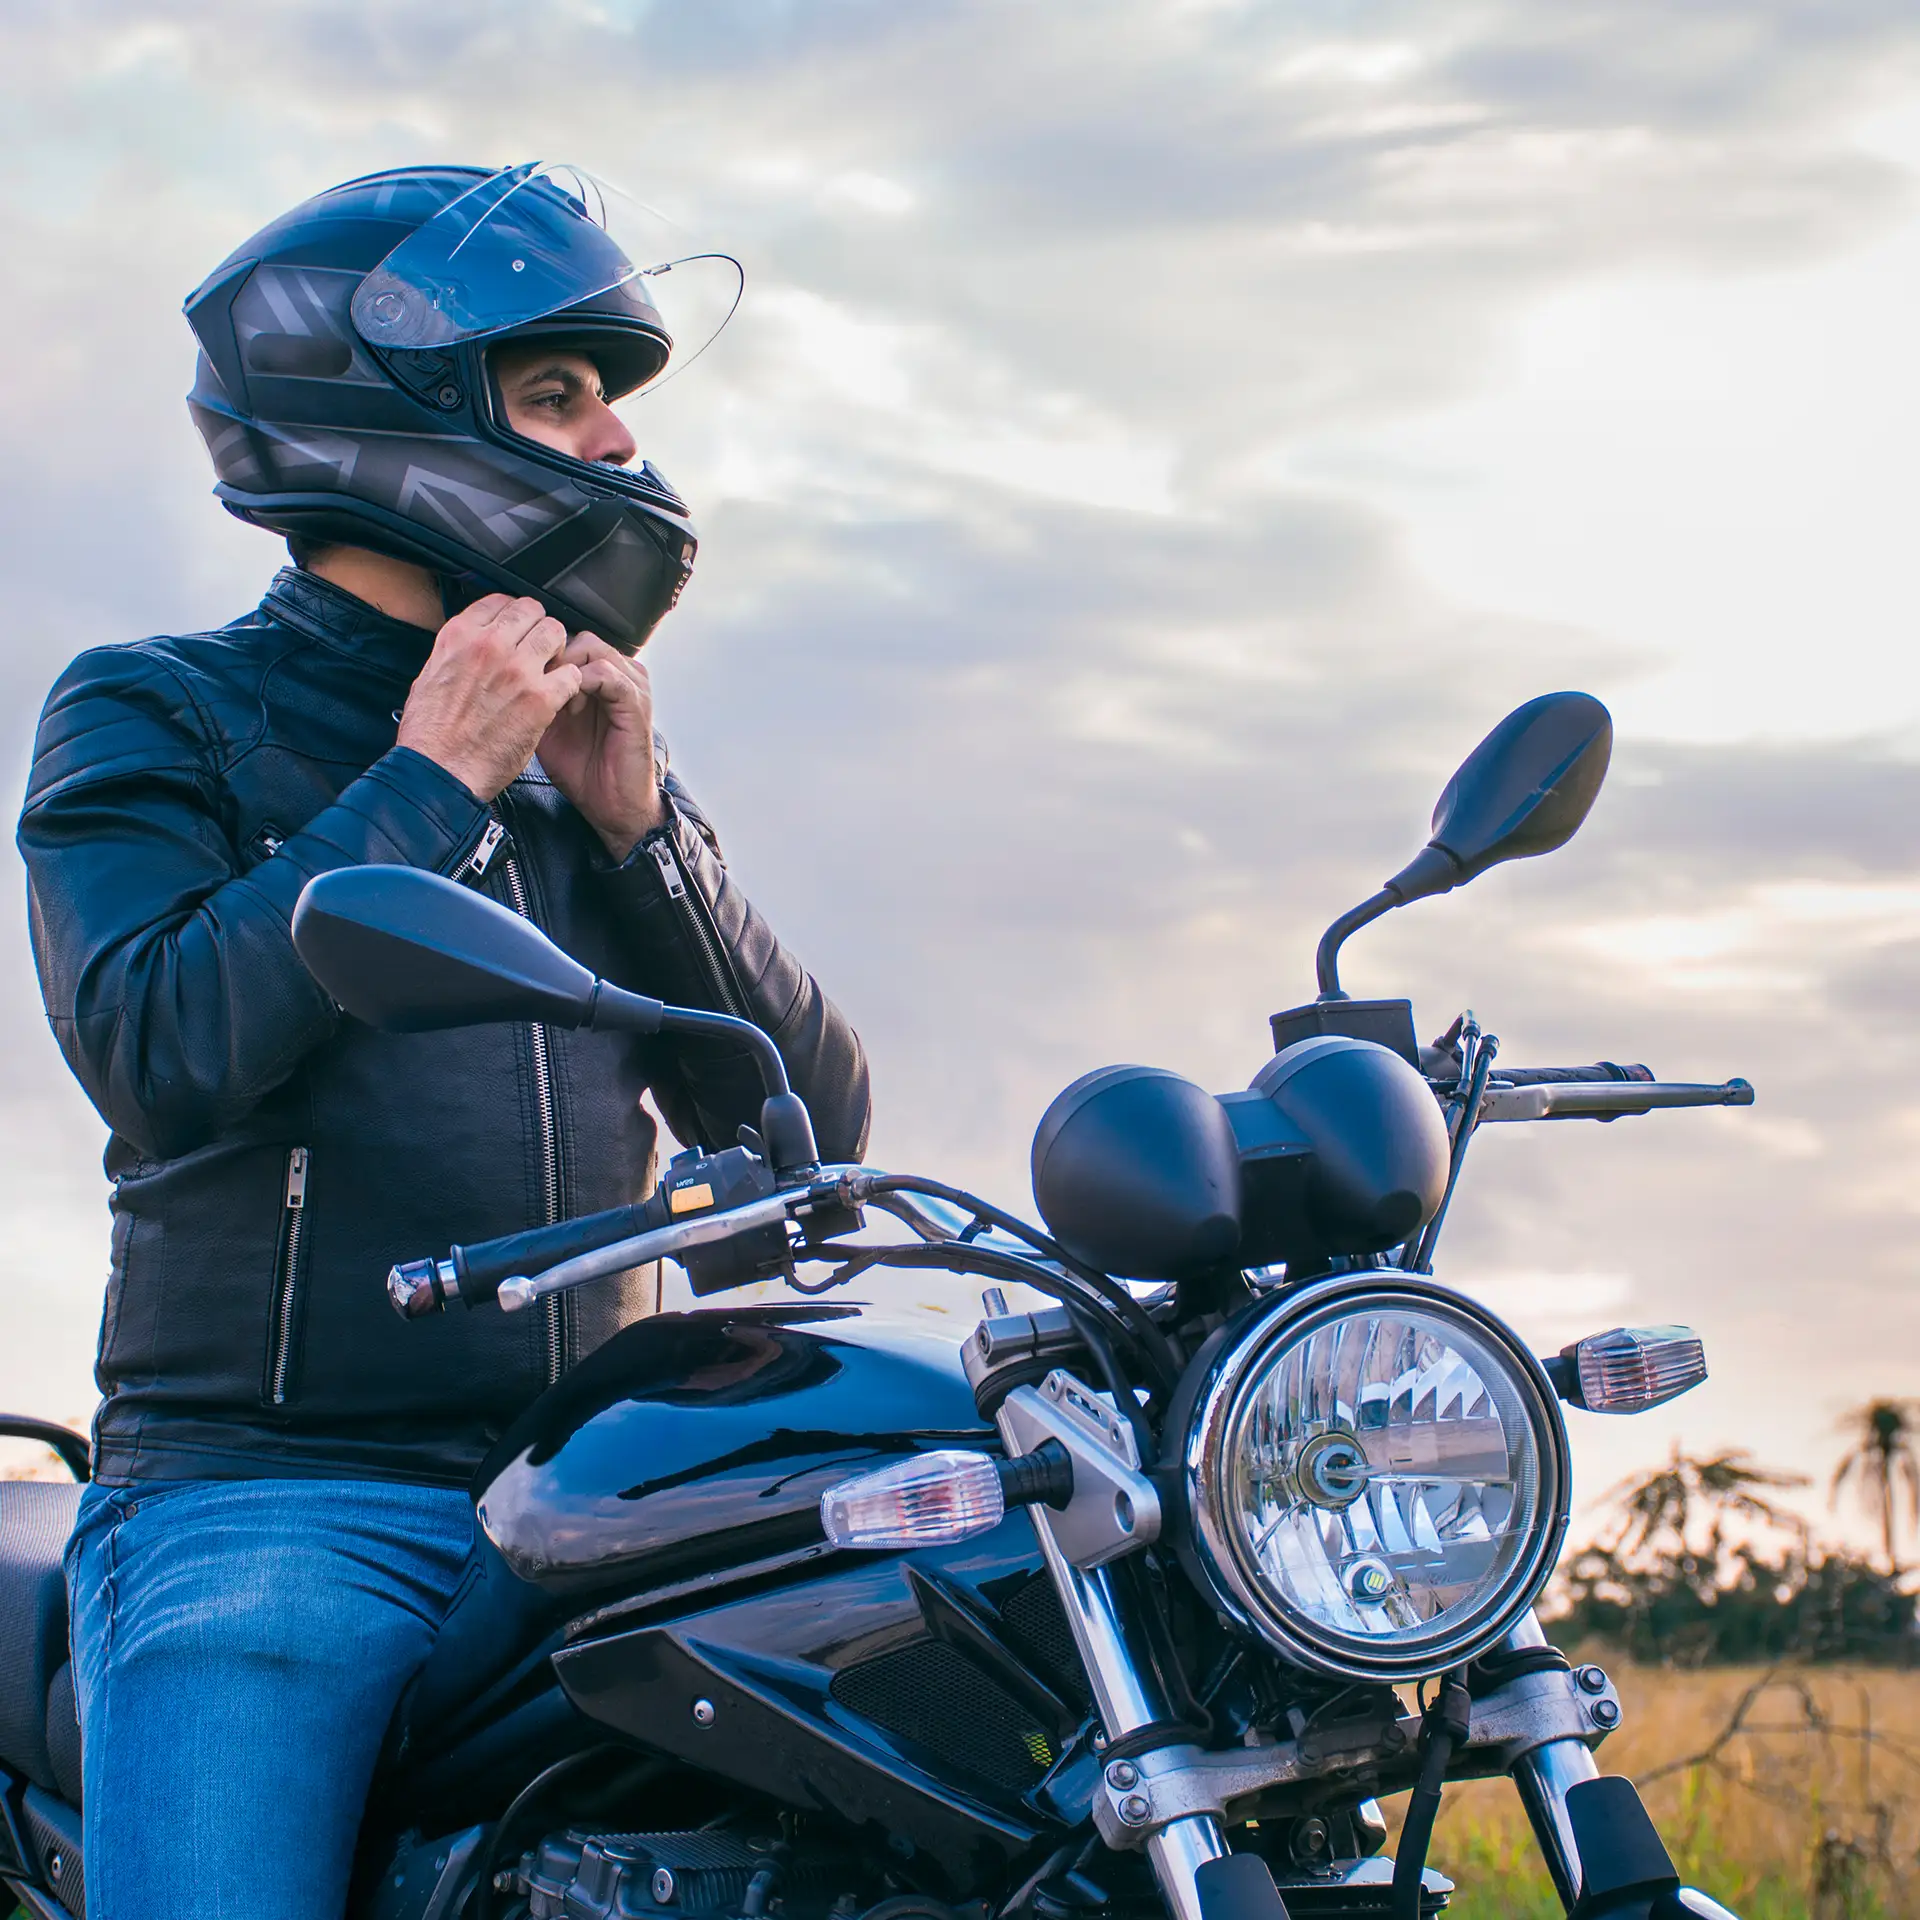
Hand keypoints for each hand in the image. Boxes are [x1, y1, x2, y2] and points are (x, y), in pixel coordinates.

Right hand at [397, 596, 582, 801]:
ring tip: (551, 669)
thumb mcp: (428, 677)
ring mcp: (517, 670)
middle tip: (540, 648)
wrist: (440, 770)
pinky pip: (571, 674)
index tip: (518, 629)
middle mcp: (489, 645)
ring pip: (556, 633)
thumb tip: (469, 647)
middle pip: (531, 610)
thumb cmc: (430, 734)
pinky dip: (570, 683)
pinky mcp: (540, 699)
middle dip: (538, 626)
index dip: (513, 614)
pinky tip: (560, 696)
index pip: (499, 601)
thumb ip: (455, 655)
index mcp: (458, 637)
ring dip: (557, 649)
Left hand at [537, 633, 664, 860]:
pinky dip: (581, 684)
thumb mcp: (543, 724)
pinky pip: (607, 674)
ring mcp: (630, 685)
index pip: (567, 637)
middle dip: (551, 655)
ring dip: (565, 669)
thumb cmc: (582, 768)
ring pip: (592, 647)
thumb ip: (530, 694)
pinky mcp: (636, 703)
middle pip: (579, 635)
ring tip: (551, 697)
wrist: (610, 804)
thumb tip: (496, 673)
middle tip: (532, 683)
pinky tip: (568, 707)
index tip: (519, 673)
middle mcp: (618, 673)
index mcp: (599, 674)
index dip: (540, 649)